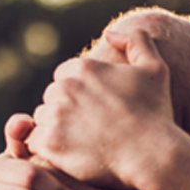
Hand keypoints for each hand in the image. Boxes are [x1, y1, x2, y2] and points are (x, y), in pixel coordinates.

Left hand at [27, 27, 174, 189]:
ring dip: (54, 127)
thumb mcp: (155, 69)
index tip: (95, 109)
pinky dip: (46, 147)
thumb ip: (135, 41)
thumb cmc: (155, 114)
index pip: (64, 75)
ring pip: (42, 118)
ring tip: (81, 142)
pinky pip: (34, 140)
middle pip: (52, 96)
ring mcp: (55, 114)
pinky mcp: (48, 142)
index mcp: (84, 67)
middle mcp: (65, 87)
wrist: (151, 154)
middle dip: (65, 108)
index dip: (79, 92)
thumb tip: (109, 34)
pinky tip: (69, 153)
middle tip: (89, 127)